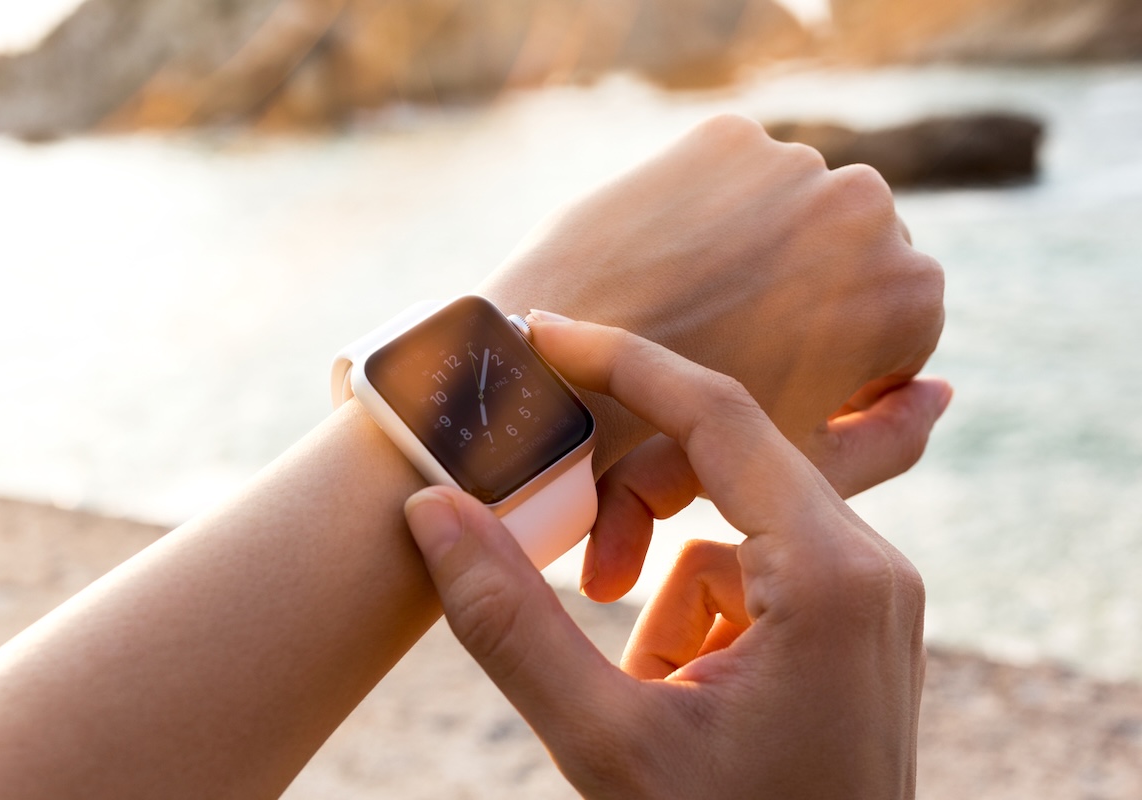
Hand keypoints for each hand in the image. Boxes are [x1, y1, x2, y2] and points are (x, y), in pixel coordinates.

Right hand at [405, 319, 942, 798]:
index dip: (622, 362)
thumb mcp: (607, 744)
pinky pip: (755, 583)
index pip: (719, 416)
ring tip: (655, 703)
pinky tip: (692, 707)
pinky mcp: (856, 626)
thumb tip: (431, 511)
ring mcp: (874, 598)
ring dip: (667, 602)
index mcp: (833, 578)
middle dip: (636, 515)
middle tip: (586, 578)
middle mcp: (874, 568)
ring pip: (730, 540)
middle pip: (725, 471)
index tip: (543, 331)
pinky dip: (701, 627)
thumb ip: (511, 623)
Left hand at [478, 114, 943, 478]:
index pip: (901, 326)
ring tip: (702, 306)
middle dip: (810, 300)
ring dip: (768, 251)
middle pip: (854, 260)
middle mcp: (870, 207)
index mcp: (912, 292)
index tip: (784, 382)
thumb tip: (943, 395)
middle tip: (739, 344)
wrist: (558, 378)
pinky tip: (674, 264)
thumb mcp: (804, 464)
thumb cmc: (685, 442)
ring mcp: (794, 160)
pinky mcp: (726, 136)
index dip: (843, 363)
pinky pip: (739, 179)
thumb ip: (892, 441)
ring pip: (798, 214)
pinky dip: (716, 214)